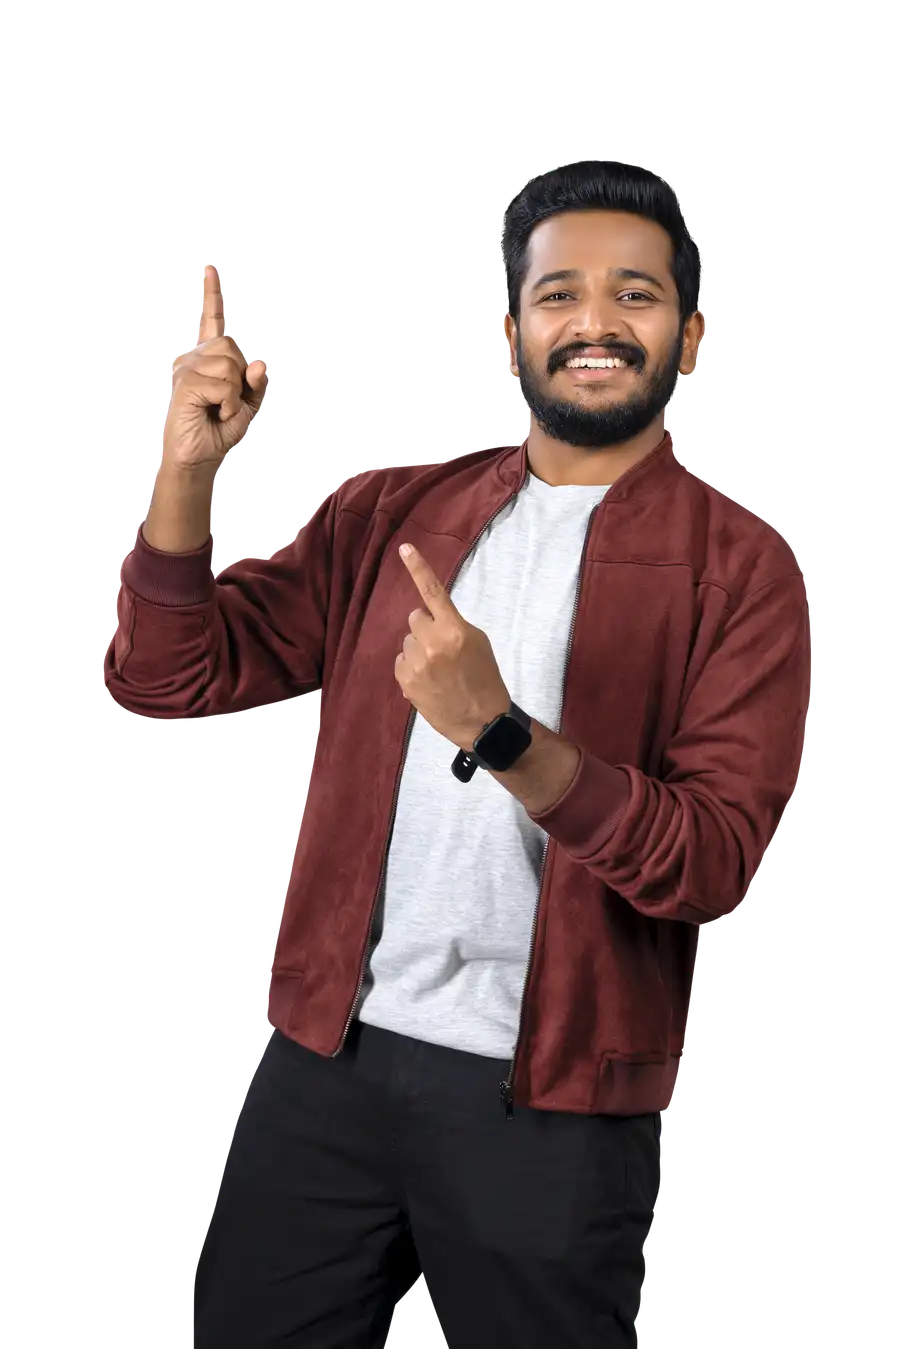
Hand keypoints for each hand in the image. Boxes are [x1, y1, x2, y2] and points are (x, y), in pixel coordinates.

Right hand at [161, 263, 268, 470]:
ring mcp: (186, 368)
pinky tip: (214, 413)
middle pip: (233, 347)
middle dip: (240, 379)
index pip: (212, 319)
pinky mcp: (186, 384)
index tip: (210, 266)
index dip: (212, 293)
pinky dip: (228, 404)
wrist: (199, 457)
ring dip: (235, 395)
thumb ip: (256, 383)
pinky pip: (224, 385)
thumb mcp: (247, 405)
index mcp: (209, 357)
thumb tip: (258, 362)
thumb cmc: (219, 430)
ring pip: (230, 366)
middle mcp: (194, 356)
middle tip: (226, 402)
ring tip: (218, 409)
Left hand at [395, 544, 509, 750]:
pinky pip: (401, 662)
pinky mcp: (406, 681)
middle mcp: (433, 643)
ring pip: (407, 641)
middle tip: (443, 648)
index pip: (433, 593)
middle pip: (416, 618)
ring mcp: (417, 663)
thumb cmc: (486, 679)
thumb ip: (454, 625)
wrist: (482, 721)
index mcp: (455, 630)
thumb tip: (431, 619)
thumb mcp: (479, 643)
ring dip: (419, 649)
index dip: (418, 568)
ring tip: (438, 670)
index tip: (404, 548)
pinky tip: (429, 681)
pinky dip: (412, 668)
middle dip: (426, 628)